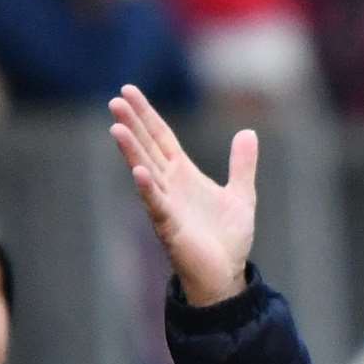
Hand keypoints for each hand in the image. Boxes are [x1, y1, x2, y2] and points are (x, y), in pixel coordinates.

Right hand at [109, 85, 257, 305]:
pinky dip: (148, 188)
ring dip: (132, 151)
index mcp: (184, 174)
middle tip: (116, 99)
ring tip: (117, 127)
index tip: (128, 90)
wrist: (226, 273)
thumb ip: (242, 164)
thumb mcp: (241, 194)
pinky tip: (140, 172)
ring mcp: (166, 204)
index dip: (147, 115)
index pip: (161, 137)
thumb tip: (247, 132)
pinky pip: (156, 204)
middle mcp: (170, 185)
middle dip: (133, 125)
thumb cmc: (227, 237)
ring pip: (145, 172)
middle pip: (148, 148)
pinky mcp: (169, 226)